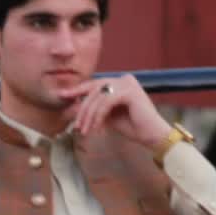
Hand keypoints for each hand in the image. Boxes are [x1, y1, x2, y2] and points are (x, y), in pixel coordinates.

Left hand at [58, 73, 172, 147]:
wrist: (152, 136)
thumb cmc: (132, 127)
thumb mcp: (108, 116)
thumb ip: (95, 109)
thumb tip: (73, 108)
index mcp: (120, 82)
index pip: (94, 84)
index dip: (77, 90)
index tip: (62, 96)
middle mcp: (124, 79)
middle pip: (94, 90)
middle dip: (82, 108)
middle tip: (76, 125)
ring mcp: (128, 83)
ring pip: (98, 97)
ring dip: (89, 116)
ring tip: (85, 131)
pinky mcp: (130, 92)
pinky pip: (106, 103)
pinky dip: (98, 117)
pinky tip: (96, 129)